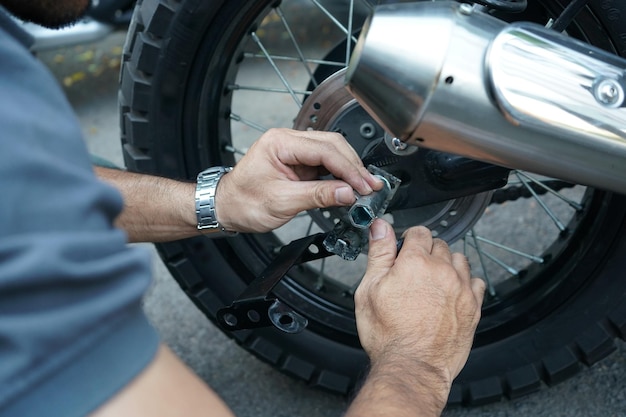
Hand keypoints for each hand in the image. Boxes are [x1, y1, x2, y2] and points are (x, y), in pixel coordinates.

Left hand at [215, 128, 381, 232]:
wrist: (226, 207)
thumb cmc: (243, 202)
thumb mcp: (282, 202)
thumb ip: (318, 195)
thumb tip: (348, 193)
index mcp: (280, 142)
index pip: (324, 150)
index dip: (348, 169)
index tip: (364, 186)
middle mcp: (288, 141)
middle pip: (332, 145)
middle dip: (354, 167)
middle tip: (371, 187)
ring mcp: (294, 151)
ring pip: (332, 153)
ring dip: (349, 170)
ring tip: (364, 188)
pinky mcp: (298, 163)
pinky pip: (325, 164)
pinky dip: (340, 175)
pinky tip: (349, 186)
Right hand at [354, 220, 484, 407]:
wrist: (412, 367)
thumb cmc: (388, 335)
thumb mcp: (369, 290)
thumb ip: (379, 253)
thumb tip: (380, 227)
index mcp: (415, 262)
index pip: (419, 232)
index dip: (408, 240)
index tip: (404, 251)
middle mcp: (442, 270)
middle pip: (440, 244)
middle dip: (427, 252)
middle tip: (414, 271)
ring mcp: (461, 288)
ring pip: (459, 259)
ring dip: (447, 264)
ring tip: (432, 282)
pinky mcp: (473, 306)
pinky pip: (476, 281)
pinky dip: (464, 282)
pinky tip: (451, 293)